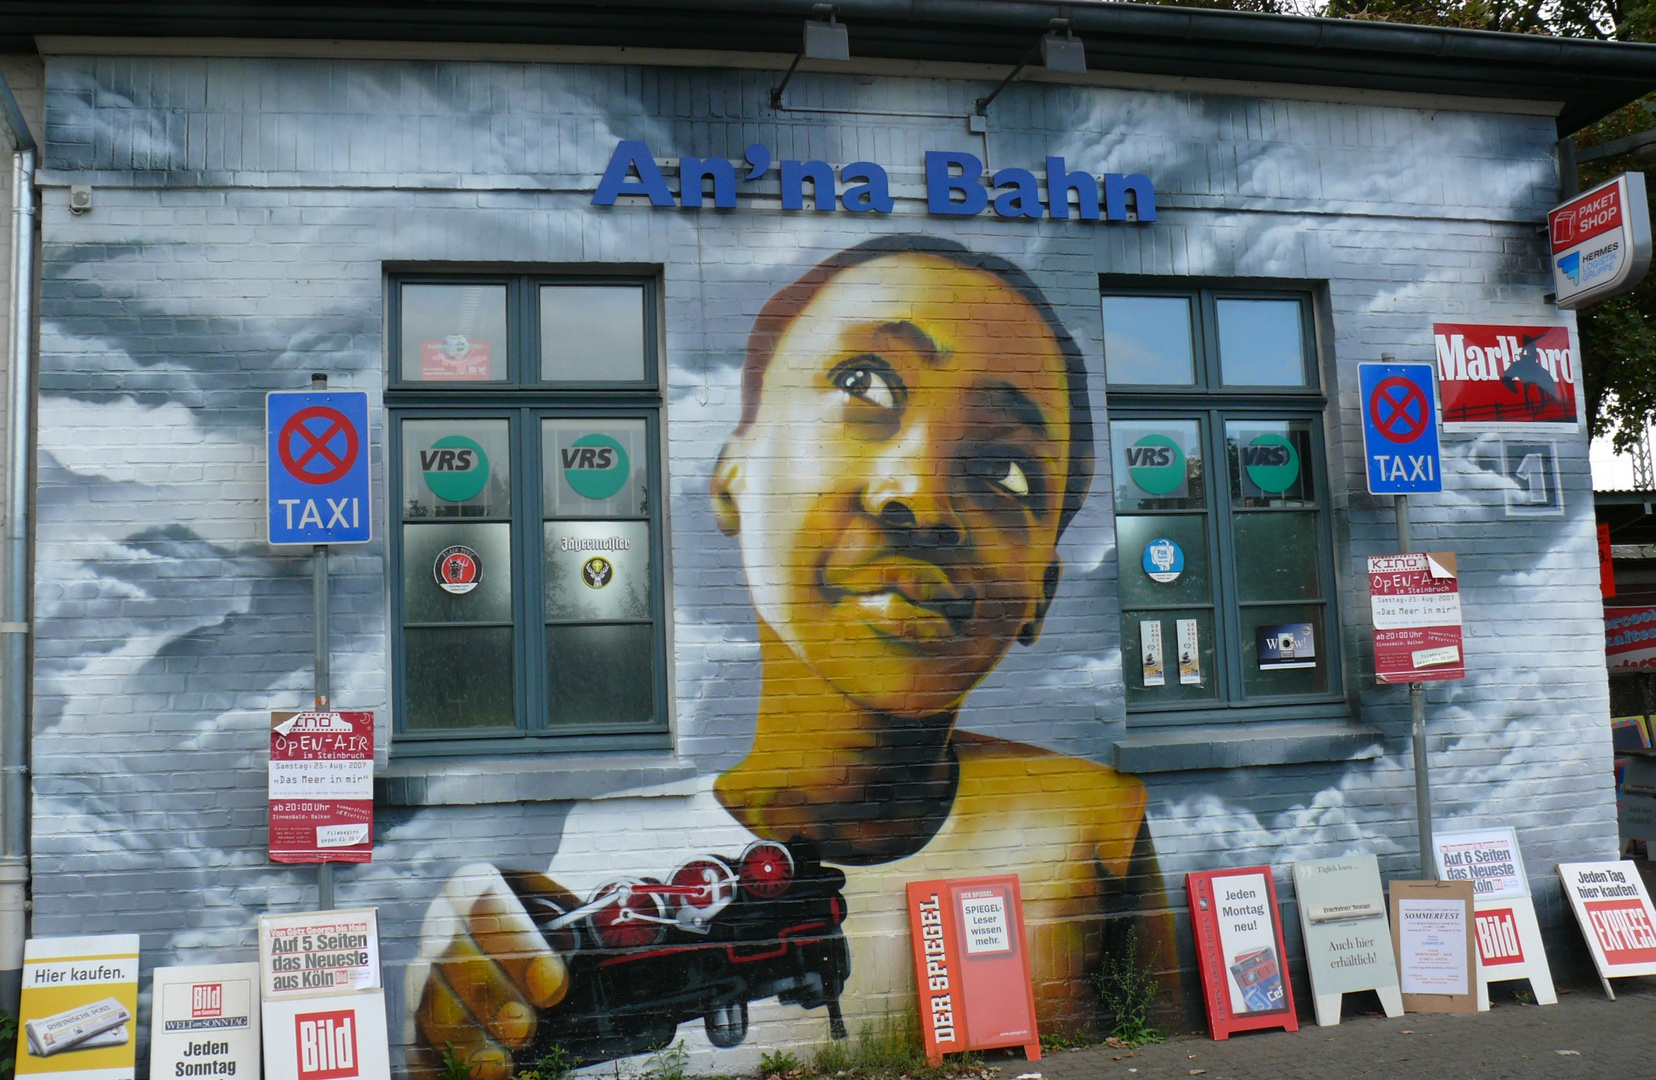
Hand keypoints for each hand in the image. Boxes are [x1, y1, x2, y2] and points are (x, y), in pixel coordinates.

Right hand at [414, 864, 574, 1079]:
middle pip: (450, 955)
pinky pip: (411, 1038)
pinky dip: (430, 1064)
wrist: (494, 936)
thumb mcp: (554, 911)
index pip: (490, 907)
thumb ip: (573, 926)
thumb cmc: (535, 924)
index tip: (553, 986)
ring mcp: (419, 967)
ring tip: (498, 1067)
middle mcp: (439, 923)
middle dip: (488, 996)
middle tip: (523, 1029)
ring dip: (462, 1037)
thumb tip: (607, 943)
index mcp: (473, 888)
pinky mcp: (410, 1011)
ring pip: (426, 1000)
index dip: (520, 948)